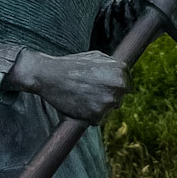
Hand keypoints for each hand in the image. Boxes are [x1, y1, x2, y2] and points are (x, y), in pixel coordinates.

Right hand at [8, 49, 125, 122]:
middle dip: (106, 99)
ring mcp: (108, 101)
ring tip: (81, 97)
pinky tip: (78, 105)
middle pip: (118, 101)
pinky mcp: (97, 115)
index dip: (113, 89)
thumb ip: (112, 66)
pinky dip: (88, 116)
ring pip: (108, 111)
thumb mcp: (96, 57)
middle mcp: (118, 86)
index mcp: (121, 71)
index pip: (126, 87)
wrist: (50, 75)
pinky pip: (97, 120)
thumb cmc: (71, 65)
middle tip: (88, 93)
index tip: (102, 88)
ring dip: (97, 108)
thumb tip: (122, 74)